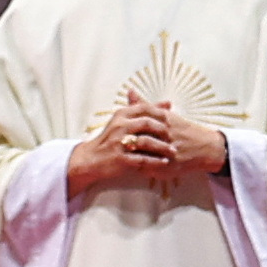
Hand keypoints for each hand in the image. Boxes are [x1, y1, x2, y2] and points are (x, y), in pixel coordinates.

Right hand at [64, 101, 205, 197]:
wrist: (92, 158)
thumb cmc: (111, 139)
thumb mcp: (124, 121)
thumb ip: (145, 111)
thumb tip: (168, 103)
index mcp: (121, 115)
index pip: (144, 108)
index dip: (160, 113)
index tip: (172, 119)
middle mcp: (119, 126)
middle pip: (146, 123)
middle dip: (163, 130)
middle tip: (174, 136)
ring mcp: (119, 143)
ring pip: (146, 142)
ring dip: (162, 147)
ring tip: (172, 151)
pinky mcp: (120, 159)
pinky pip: (142, 159)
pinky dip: (155, 161)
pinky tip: (164, 162)